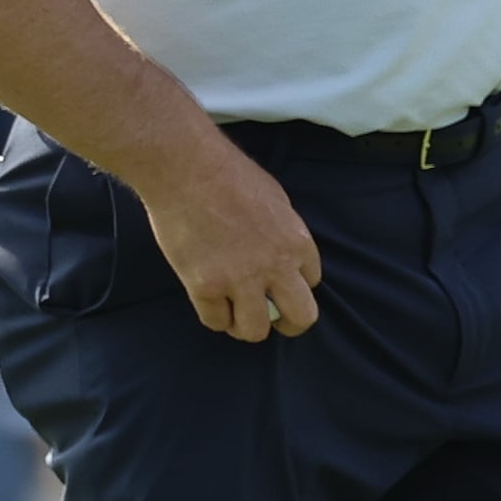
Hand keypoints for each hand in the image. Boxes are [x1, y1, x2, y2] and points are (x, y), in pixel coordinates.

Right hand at [145, 133, 324, 340]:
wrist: (187, 169)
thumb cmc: (229, 174)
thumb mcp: (276, 200)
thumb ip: (284, 234)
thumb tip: (283, 256)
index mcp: (297, 243)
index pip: (312, 283)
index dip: (294, 283)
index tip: (278, 280)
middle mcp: (275, 267)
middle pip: (301, 318)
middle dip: (288, 323)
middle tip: (270, 316)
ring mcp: (239, 280)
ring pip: (256, 331)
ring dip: (246, 324)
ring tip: (235, 311)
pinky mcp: (204, 287)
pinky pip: (216, 322)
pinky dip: (214, 316)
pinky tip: (209, 300)